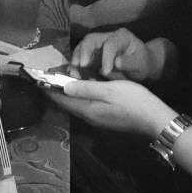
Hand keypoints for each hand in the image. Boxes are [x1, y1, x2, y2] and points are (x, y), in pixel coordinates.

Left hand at [46, 79, 175, 137]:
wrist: (154, 119)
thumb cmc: (133, 101)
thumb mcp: (110, 90)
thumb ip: (86, 88)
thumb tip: (63, 86)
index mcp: (87, 109)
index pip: (61, 99)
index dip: (48, 88)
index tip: (37, 76)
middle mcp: (89, 116)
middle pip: (66, 103)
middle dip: (55, 89)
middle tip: (49, 73)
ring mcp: (97, 118)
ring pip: (76, 104)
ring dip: (67, 91)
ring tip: (62, 77)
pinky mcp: (105, 117)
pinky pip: (85, 104)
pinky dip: (79, 94)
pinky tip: (83, 85)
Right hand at [69, 28, 154, 81]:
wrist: (138, 66)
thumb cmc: (141, 63)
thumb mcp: (140, 64)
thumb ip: (130, 62)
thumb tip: (117, 62)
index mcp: (121, 36)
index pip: (111, 43)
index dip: (106, 57)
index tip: (105, 72)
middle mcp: (107, 37)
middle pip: (91, 39)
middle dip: (84, 52)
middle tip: (82, 66)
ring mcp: (97, 45)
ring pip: (82, 46)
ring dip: (76, 59)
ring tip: (74, 72)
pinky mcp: (90, 54)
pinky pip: (80, 57)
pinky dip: (75, 65)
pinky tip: (73, 74)